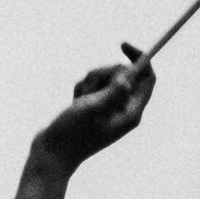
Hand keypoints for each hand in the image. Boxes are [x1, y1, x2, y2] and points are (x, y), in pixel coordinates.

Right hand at [32, 47, 153, 175]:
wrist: (51, 153)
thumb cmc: (71, 134)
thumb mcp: (92, 109)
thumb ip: (112, 93)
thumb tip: (129, 78)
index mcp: (131, 113)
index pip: (148, 79)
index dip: (140, 58)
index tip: (122, 45)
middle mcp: (124, 110)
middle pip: (125, 74)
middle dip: (105, 72)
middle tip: (89, 87)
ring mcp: (110, 109)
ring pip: (106, 77)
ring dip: (90, 81)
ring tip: (78, 99)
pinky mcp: (97, 107)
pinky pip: (94, 85)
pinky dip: (82, 88)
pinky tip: (73, 103)